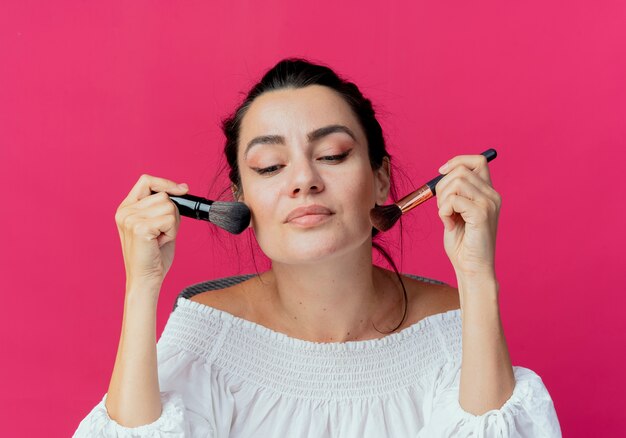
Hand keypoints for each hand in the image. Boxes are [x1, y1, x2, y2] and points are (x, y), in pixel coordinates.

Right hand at [115, 174, 189, 291]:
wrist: (146, 279)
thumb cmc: (154, 255)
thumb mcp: (157, 224)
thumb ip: (163, 206)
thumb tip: (182, 188)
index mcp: (126, 208)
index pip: (146, 181)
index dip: (166, 183)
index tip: (183, 189)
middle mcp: (125, 211)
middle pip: (163, 195)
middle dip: (172, 214)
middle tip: (162, 233)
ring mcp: (130, 218)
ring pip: (169, 207)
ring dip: (172, 225)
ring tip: (159, 239)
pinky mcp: (140, 227)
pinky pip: (170, 220)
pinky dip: (172, 233)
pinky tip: (159, 243)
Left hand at [435, 154, 500, 278]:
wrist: (472, 268)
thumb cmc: (463, 243)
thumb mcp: (457, 212)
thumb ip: (455, 193)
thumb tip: (443, 174)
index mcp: (488, 193)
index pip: (477, 160)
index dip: (457, 161)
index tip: (441, 172)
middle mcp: (492, 195)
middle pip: (461, 170)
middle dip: (442, 186)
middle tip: (442, 208)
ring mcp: (488, 204)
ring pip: (456, 182)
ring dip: (442, 200)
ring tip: (447, 217)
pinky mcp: (481, 214)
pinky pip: (453, 200)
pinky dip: (444, 212)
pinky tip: (449, 225)